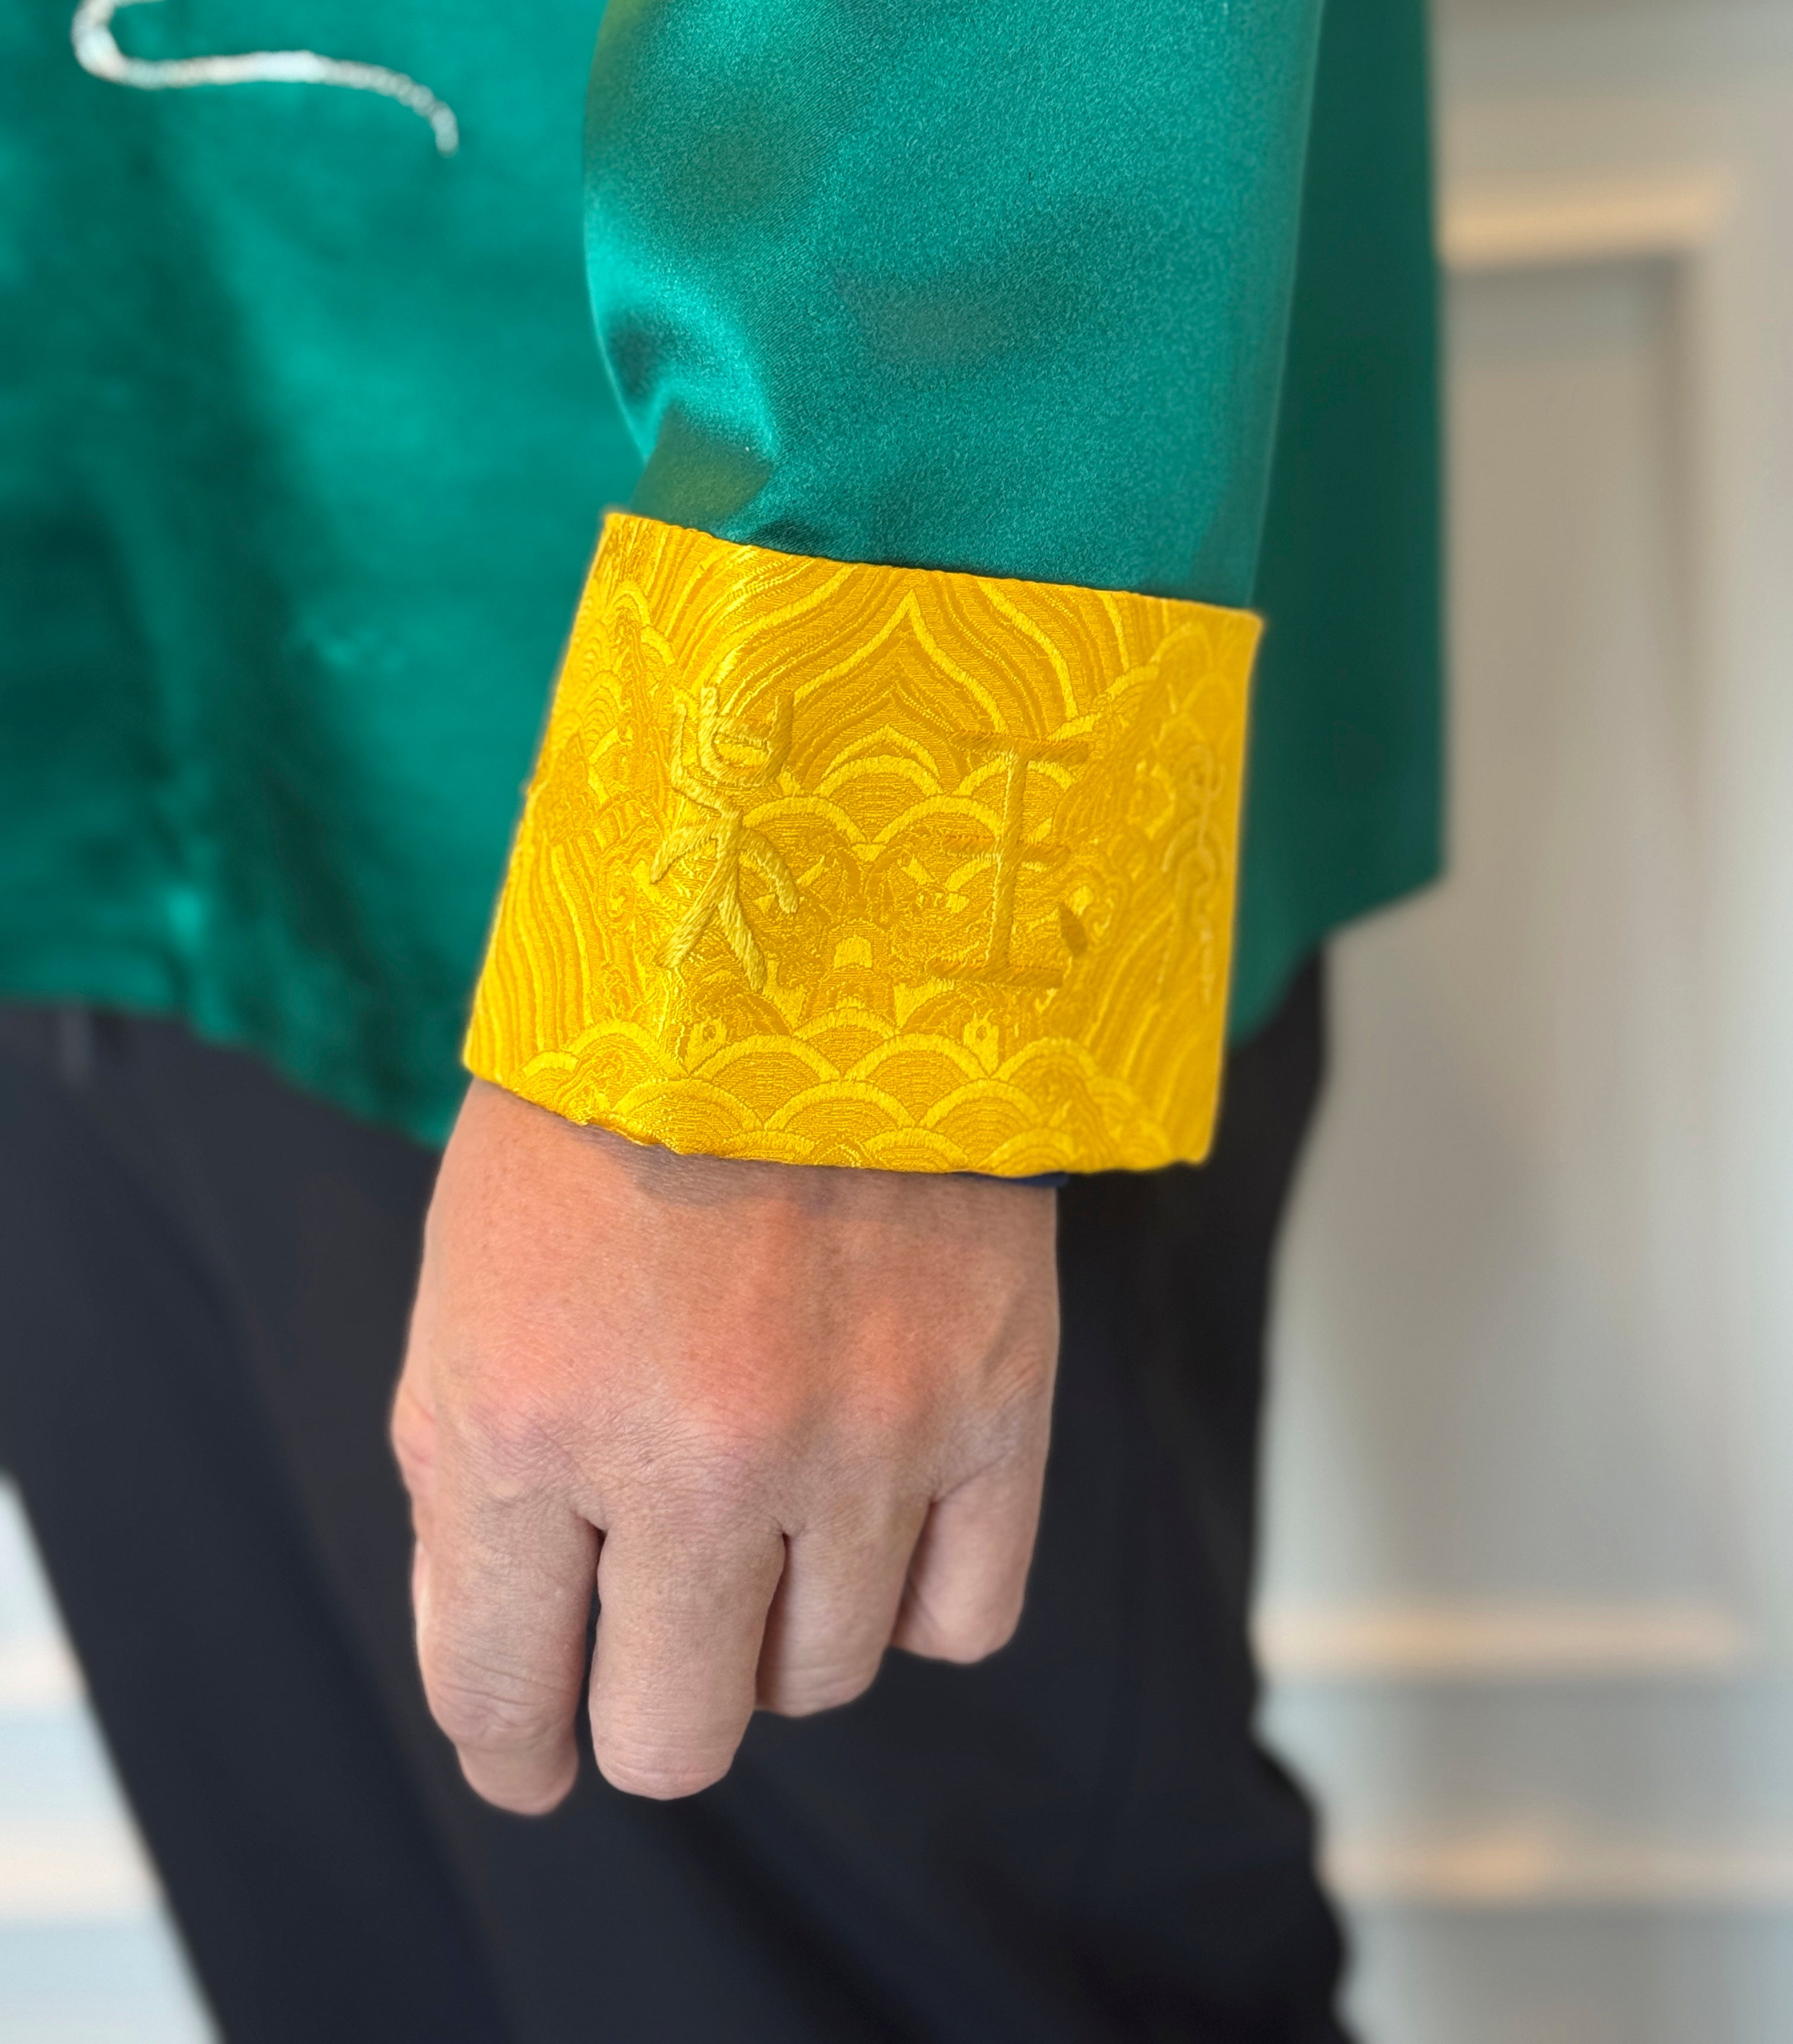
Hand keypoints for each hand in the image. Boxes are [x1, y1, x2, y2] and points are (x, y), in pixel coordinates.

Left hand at [392, 1081, 1058, 1808]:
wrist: (796, 954)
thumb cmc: (606, 1123)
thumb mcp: (469, 1299)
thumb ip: (471, 1499)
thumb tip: (514, 1681)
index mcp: (530, 1421)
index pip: (504, 1697)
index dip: (513, 1748)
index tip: (531, 1750)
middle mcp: (699, 1458)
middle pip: (673, 1740)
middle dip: (639, 1712)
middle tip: (644, 1646)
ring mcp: (861, 1441)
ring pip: (820, 1681)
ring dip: (775, 1629)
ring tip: (762, 1514)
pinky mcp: (991, 1406)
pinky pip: (961, 1620)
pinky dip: (909, 1596)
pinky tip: (868, 1516)